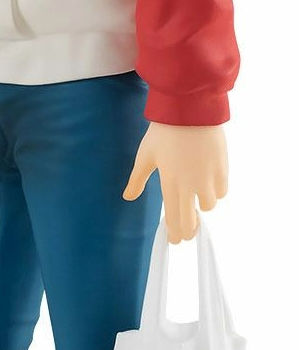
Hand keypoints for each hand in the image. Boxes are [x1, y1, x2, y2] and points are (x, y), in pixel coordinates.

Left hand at [122, 123, 228, 242]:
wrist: (189, 110)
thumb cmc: (163, 132)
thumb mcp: (145, 156)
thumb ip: (138, 180)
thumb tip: (128, 197)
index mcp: (170, 184)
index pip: (174, 218)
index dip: (175, 232)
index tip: (175, 240)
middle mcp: (191, 185)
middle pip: (193, 220)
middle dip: (189, 229)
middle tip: (188, 233)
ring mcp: (208, 178)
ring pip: (210, 205)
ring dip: (202, 204)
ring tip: (196, 198)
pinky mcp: (222, 168)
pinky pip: (222, 190)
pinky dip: (216, 191)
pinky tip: (209, 185)